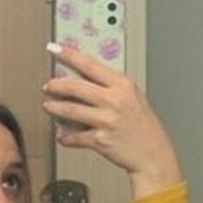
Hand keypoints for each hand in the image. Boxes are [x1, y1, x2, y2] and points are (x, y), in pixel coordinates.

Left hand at [43, 45, 182, 197]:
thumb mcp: (133, 96)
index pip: (90, 64)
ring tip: (48, 106)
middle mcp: (114, 101)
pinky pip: (75, 136)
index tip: (55, 48)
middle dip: (56, 85)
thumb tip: (83, 76)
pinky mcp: (100, 140)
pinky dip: (66, 136)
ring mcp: (107, 120)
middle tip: (48, 86)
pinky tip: (62, 135)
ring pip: (71, 110)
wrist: (153, 154)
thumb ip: (111, 85)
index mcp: (123, 85)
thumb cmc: (143, 125)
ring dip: (54, 107)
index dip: (69, 55)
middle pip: (75, 87)